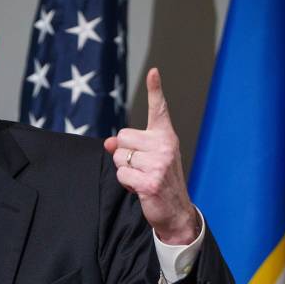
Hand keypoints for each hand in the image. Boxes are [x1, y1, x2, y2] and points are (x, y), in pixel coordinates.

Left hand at [103, 68, 198, 244]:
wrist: (176, 211)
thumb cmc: (159, 180)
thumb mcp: (147, 159)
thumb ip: (128, 147)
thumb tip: (108, 143)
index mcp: (166, 137)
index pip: (159, 109)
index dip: (154, 90)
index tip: (153, 71)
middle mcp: (165, 146)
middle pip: (122, 137)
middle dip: (124, 153)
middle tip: (141, 166)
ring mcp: (159, 163)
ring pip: (119, 157)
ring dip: (125, 170)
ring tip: (142, 177)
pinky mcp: (150, 181)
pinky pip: (121, 174)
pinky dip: (125, 183)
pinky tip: (140, 188)